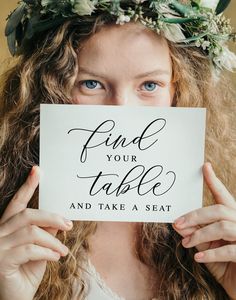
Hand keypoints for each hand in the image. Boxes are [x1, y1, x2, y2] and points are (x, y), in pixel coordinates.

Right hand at [0, 166, 72, 299]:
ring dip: (53, 241)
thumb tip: (58, 220)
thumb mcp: (40, 248)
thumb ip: (46, 233)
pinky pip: (30, 250)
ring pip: (31, 232)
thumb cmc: (28, 271)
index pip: (17, 203)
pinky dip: (48, 252)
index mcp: (7, 227)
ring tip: (64, 250)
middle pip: (27, 215)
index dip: (27, 186)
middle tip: (68, 224)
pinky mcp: (2, 261)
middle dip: (51, 217)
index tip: (38, 170)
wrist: (17, 298)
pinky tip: (56, 258)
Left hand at [173, 162, 235, 299]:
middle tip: (177, 224)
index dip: (214, 181)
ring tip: (185, 243)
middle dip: (195, 216)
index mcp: (232, 217)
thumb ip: (197, 235)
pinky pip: (229, 250)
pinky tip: (198, 257)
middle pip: (218, 210)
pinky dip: (211, 253)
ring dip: (200, 235)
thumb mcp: (208, 247)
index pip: (223, 195)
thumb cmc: (224, 265)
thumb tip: (180, 225)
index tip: (205, 166)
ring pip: (222, 227)